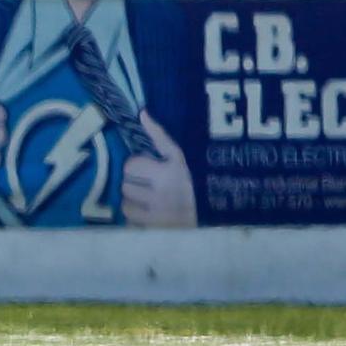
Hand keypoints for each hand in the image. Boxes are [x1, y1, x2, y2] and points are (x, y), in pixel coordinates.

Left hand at [122, 111, 196, 227]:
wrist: (221, 212)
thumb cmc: (197, 179)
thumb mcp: (181, 156)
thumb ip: (159, 136)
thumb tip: (142, 113)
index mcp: (169, 172)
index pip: (131, 166)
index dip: (135, 166)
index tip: (146, 168)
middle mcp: (162, 194)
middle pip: (125, 185)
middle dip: (133, 184)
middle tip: (147, 185)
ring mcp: (158, 215)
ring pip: (125, 205)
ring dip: (133, 202)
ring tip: (147, 201)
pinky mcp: (156, 231)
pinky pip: (131, 224)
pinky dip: (136, 220)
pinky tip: (149, 215)